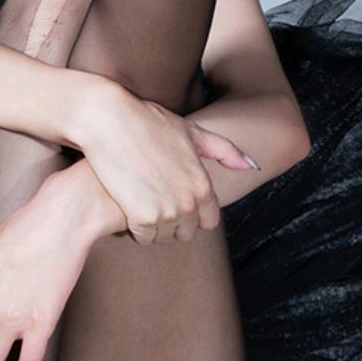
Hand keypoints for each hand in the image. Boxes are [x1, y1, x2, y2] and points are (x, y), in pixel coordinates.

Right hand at [81, 84, 258, 245]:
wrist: (109, 122)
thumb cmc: (148, 122)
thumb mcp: (191, 131)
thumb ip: (224, 150)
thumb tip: (252, 166)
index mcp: (203, 184)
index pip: (209, 221)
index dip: (193, 212)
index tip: (176, 198)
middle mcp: (189, 202)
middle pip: (187, 233)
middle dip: (174, 221)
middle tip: (156, 199)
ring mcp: (166, 212)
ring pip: (165, 237)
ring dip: (154, 225)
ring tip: (142, 200)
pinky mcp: (141, 219)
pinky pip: (144, 238)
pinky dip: (136, 228)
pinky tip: (129, 206)